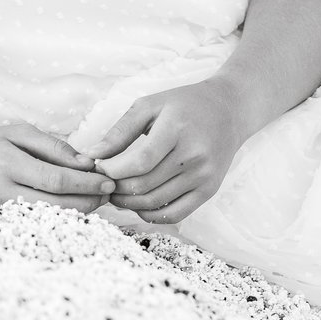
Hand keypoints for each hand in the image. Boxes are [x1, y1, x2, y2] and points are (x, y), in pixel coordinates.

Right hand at [0, 123, 115, 210]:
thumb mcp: (16, 133)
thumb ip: (54, 147)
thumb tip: (88, 163)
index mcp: (6, 164)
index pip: (56, 179)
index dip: (86, 183)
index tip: (108, 181)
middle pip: (56, 205)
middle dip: (88, 201)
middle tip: (108, 193)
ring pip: (48, 219)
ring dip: (77, 211)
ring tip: (95, 199)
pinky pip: (34, 224)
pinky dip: (57, 217)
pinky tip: (71, 208)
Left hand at [86, 79, 250, 223]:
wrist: (230, 111)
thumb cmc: (185, 104)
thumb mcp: (150, 106)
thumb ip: (119, 132)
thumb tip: (90, 157)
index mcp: (178, 129)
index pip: (139, 162)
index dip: (113, 171)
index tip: (98, 167)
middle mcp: (194, 155)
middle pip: (144, 186)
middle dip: (115, 188)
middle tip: (102, 183)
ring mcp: (204, 176)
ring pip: (155, 203)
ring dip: (128, 203)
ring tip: (115, 192)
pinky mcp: (209, 190)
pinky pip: (174, 214)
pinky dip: (150, 214)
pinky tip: (138, 203)